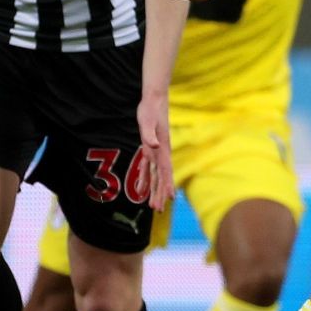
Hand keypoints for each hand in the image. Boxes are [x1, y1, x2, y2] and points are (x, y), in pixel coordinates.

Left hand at [136, 90, 174, 211]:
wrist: (154, 100)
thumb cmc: (151, 110)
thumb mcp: (148, 121)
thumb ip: (150, 134)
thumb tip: (154, 146)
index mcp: (163, 149)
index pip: (166, 171)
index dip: (168, 185)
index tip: (170, 198)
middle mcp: (161, 153)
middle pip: (161, 177)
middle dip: (160, 193)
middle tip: (157, 209)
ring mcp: (156, 152)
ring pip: (155, 175)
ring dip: (153, 190)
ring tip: (151, 205)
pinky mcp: (148, 148)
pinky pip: (147, 167)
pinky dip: (144, 179)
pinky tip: (140, 189)